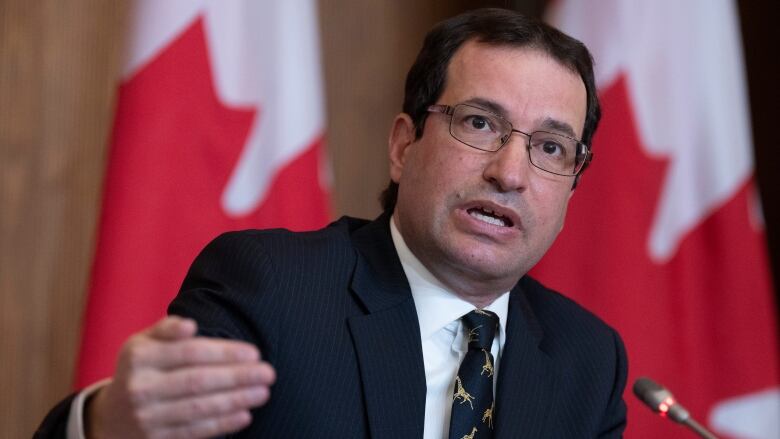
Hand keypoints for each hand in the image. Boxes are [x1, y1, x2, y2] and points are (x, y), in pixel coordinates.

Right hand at [86, 316, 274, 438]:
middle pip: (197, 381)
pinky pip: (194, 432)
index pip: (189, 352)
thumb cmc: (140, 370)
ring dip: (236, 401)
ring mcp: (147, 417)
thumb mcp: (142, 344)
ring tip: (263, 393)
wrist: (111, 418)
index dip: (224, 353)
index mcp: (138, 357)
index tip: (254, 353)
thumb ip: (167, 329)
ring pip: (198, 408)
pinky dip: (222, 424)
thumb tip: (190, 325)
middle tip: (268, 373)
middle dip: (238, 377)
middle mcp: (140, 387)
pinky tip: (245, 415)